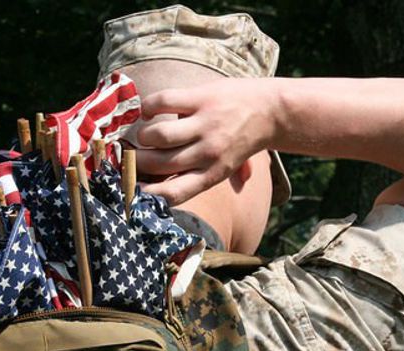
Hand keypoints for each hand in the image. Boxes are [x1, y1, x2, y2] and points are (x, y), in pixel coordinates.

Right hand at [136, 78, 280, 204]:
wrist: (273, 110)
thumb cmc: (246, 140)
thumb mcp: (229, 167)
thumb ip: (201, 182)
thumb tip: (171, 199)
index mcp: (212, 174)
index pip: (174, 193)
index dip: (147, 193)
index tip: (132, 188)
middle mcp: (207, 153)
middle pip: (158, 163)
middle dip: (137, 162)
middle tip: (130, 156)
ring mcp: (205, 124)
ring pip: (157, 135)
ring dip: (143, 135)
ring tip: (144, 134)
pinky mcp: (201, 98)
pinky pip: (163, 102)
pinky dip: (148, 107)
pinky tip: (148, 111)